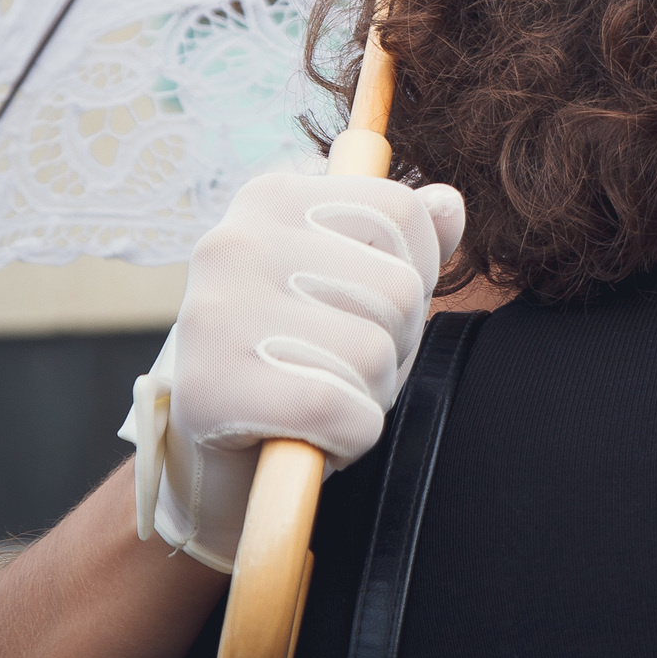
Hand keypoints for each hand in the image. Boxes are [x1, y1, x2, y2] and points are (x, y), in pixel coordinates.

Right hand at [118, 172, 464, 570]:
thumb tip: (448, 203)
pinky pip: (342, 410)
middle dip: (394, 341)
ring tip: (317, 394)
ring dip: (368, 392)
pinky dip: (347, 437)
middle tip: (337, 365)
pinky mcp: (215, 389)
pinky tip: (306, 433)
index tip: (371, 306)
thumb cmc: (293, 356)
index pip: (400, 210)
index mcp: (269, 199)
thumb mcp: (350, 282)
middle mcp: (235, 242)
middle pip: (399, 288)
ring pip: (375, 352)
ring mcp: (218, 314)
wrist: (208, 459)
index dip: (417, 271)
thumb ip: (403, 239)